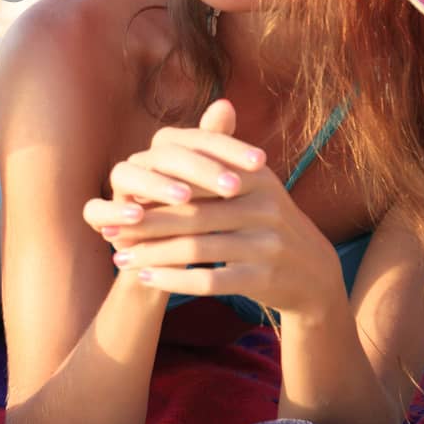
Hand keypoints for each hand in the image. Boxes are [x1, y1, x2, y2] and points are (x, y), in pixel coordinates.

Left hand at [83, 101, 343, 317]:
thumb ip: (209, 165)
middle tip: (111, 233)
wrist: (312, 273)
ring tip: (120, 259)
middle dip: (145, 225)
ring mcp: (268, 244)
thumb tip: (157, 143)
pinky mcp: (265, 277)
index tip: (121, 201)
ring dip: (151, 255)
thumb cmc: (263, 223)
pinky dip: (173, 280)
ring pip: (195, 249)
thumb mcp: (249, 186)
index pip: (196, 180)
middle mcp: (265, 207)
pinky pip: (209, 279)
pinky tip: (147, 279)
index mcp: (257, 176)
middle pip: (191, 215)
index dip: (156, 191)